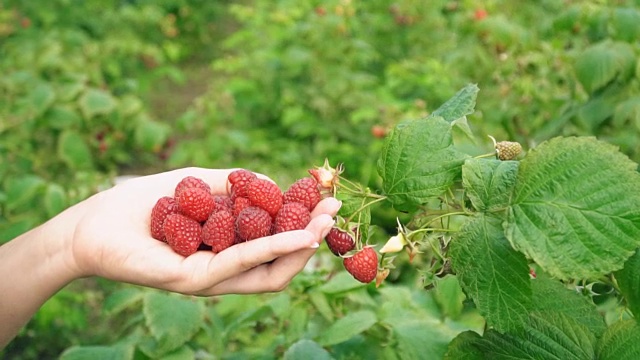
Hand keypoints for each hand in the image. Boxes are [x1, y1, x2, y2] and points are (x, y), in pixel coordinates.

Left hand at [67, 167, 339, 294]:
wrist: (92, 224)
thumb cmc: (142, 206)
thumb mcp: (197, 187)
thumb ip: (233, 186)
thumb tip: (273, 183)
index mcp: (225, 250)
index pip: (274, 245)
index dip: (304, 226)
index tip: (327, 200)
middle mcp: (223, 270)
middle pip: (280, 265)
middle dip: (312, 240)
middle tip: (335, 213)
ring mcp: (210, 280)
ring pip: (268, 272)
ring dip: (300, 247)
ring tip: (325, 224)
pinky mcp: (194, 280)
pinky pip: (242, 263)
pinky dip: (273, 247)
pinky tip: (297, 234)